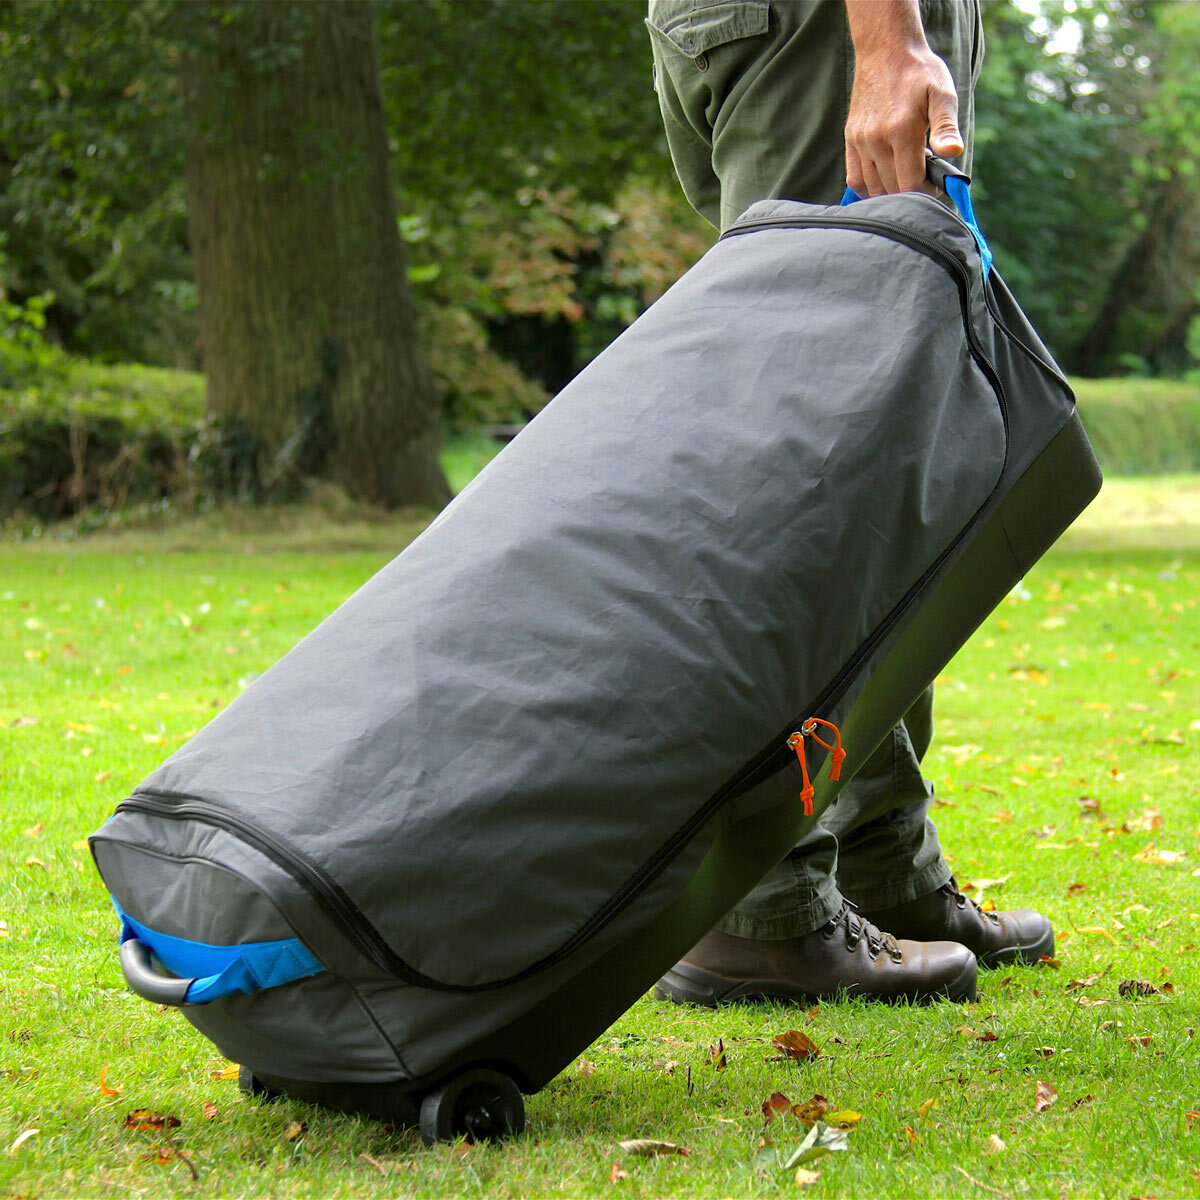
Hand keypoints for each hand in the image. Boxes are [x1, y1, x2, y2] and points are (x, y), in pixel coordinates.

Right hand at [843, 1, 962, 196]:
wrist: (885, 50)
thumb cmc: (919, 72)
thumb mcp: (942, 93)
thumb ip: (946, 126)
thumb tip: (954, 152)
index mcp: (901, 130)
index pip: (910, 184)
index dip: (924, 193)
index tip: (935, 186)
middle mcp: (876, 139)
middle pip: (891, 189)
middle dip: (910, 192)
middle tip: (923, 178)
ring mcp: (860, 141)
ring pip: (872, 188)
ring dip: (890, 192)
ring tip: (905, 176)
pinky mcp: (851, 140)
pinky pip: (854, 179)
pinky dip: (868, 188)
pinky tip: (884, 180)